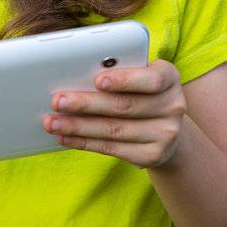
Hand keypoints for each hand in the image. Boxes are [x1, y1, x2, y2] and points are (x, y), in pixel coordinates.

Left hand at [44, 58, 186, 168]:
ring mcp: (166, 134)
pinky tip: (64, 137)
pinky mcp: (152, 156)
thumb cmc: (141, 91)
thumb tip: (74, 75)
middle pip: (124, 106)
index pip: (151, 79)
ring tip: (52, 122)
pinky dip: (84, 142)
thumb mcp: (139, 75)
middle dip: (86, 103)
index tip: (98, 80)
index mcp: (170, 77)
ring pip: (114, 129)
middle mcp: (174, 106)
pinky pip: (112, 148)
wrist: (167, 127)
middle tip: (57, 101)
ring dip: (78, 126)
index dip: (124, 80)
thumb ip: (117, 71)